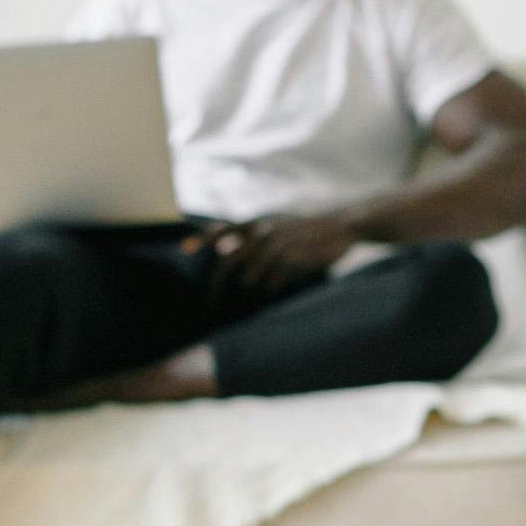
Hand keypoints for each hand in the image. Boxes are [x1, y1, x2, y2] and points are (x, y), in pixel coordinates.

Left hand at [189, 211, 355, 299]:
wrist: (341, 226)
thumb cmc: (305, 230)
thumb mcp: (276, 226)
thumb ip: (250, 237)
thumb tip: (222, 249)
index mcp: (258, 221)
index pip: (223, 228)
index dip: (202, 238)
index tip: (183, 250)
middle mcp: (264, 230)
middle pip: (230, 260)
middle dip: (217, 285)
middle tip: (210, 303)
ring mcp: (278, 244)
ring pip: (250, 276)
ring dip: (248, 291)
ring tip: (250, 301)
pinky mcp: (293, 259)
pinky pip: (271, 283)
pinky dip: (269, 290)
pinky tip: (273, 292)